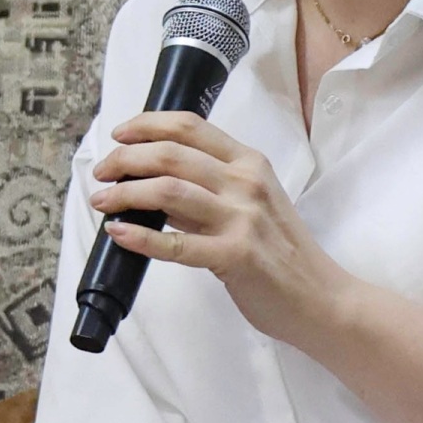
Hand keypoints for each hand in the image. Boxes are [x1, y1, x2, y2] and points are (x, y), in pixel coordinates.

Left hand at [87, 112, 348, 349]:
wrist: (321, 298)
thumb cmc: (282, 252)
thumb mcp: (251, 206)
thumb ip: (206, 192)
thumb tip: (152, 185)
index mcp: (249, 163)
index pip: (190, 127)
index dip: (147, 124)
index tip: (119, 135)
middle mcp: (245, 183)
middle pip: (171, 154)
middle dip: (126, 158)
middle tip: (102, 172)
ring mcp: (242, 218)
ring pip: (169, 191)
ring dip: (125, 192)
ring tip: (101, 200)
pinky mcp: (235, 256)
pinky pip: (177, 244)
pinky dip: (141, 237)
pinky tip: (118, 233)